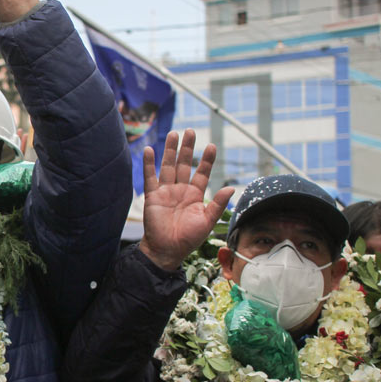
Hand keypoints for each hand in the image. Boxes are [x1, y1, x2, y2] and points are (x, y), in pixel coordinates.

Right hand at [138, 129, 233, 271]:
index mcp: (195, 195)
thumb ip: (217, 204)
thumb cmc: (188, 239)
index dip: (207, 160)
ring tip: (174, 134)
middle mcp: (181, 190)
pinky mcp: (152, 196)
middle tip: (191, 131)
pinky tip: (150, 150)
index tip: (212, 146)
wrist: (167, 250)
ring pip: (169, 166)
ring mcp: (166, 191)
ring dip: (171, 150)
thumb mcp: (208, 221)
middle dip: (188, 148)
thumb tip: (231, 187)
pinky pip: (150, 177)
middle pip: (185, 164)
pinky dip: (149, 164)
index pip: (202, 173)